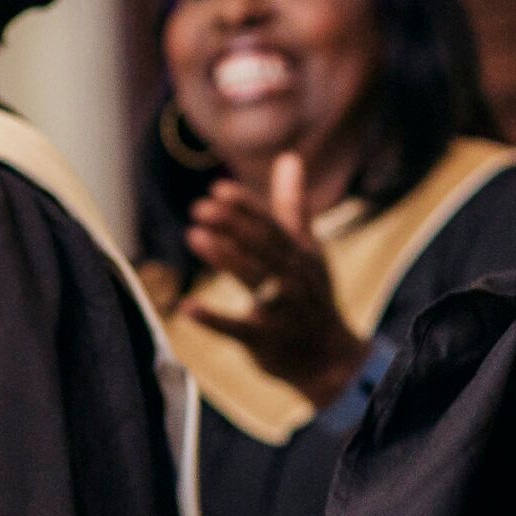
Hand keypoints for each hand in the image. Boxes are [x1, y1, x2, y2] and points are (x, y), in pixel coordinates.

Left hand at [182, 153, 370, 406]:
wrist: (329, 357)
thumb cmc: (312, 294)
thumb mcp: (307, 248)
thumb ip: (292, 205)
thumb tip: (289, 158)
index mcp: (300, 254)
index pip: (272, 225)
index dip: (247, 207)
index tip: (219, 189)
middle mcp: (294, 277)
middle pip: (262, 247)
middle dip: (234, 226)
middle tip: (201, 208)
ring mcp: (282, 309)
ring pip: (254, 279)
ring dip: (225, 258)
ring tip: (195, 236)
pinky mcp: (266, 340)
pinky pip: (239, 329)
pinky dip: (214, 320)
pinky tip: (187, 308)